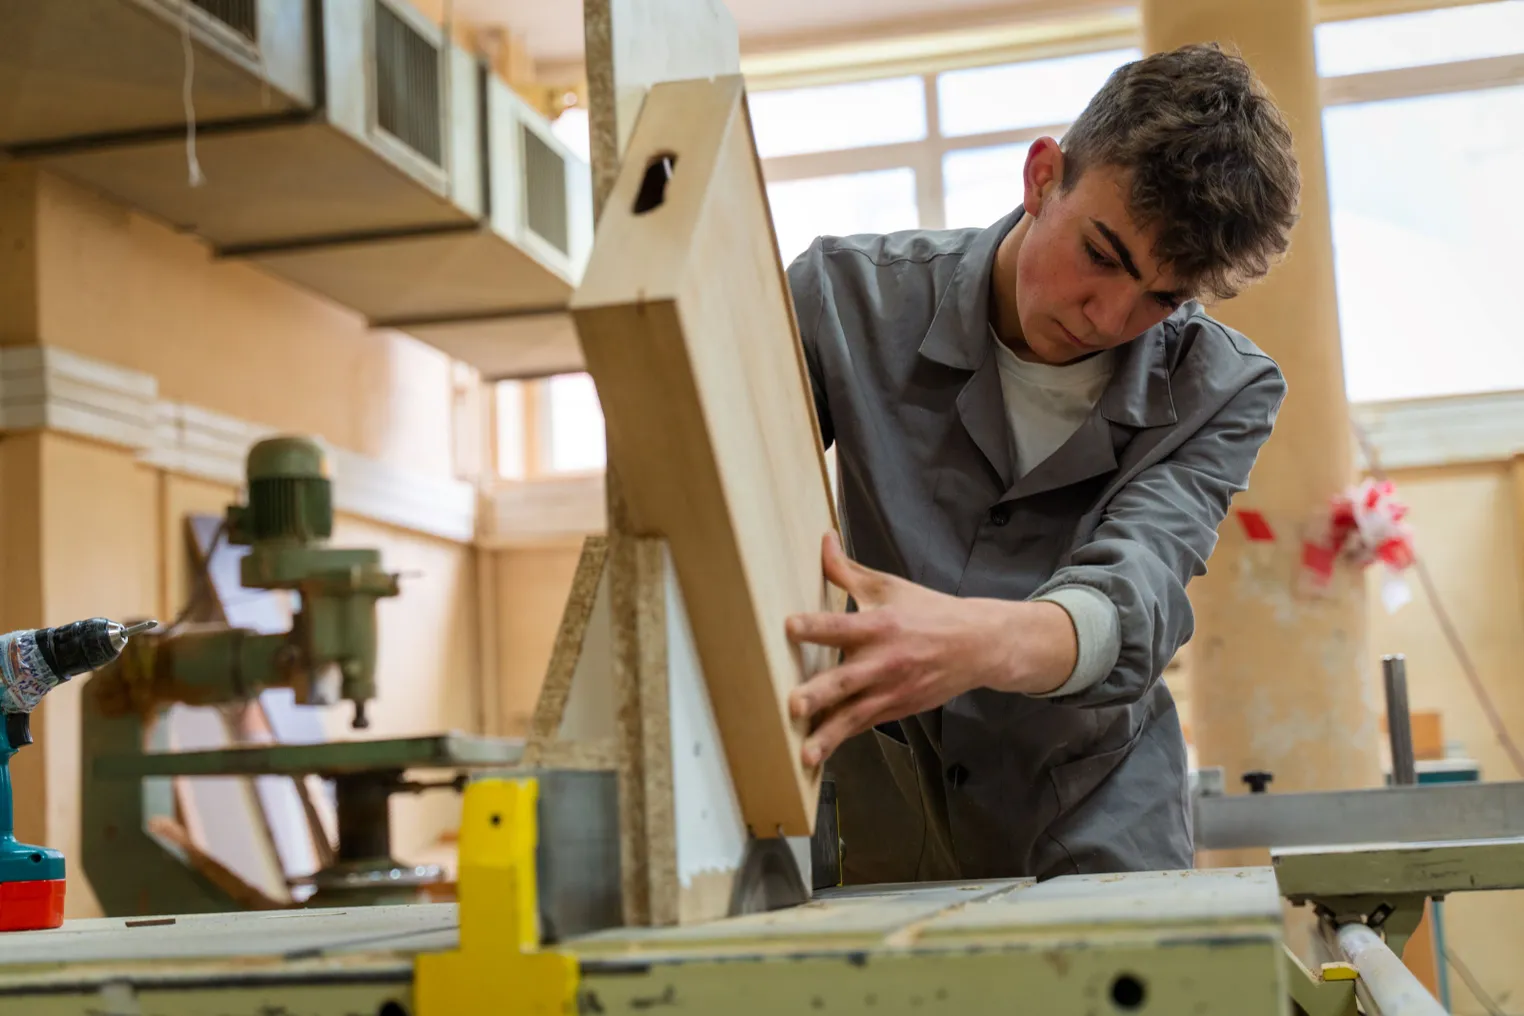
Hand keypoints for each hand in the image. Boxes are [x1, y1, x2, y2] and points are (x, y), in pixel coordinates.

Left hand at [785, 532, 1077, 766]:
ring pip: (854, 716)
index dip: (816, 625)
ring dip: (828, 736)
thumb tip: (823, 540)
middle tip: (794, 704)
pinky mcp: (895, 710)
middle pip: (847, 679)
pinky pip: (863, 726)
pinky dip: (842, 739)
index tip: (789, 626)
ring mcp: (891, 691)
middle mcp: (884, 661)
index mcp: (880, 625)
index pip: (842, 625)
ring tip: (805, 755)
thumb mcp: (889, 587)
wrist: (977, 647)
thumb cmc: (928, 612)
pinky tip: (817, 754)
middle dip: (820, 694)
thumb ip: (847, 571)